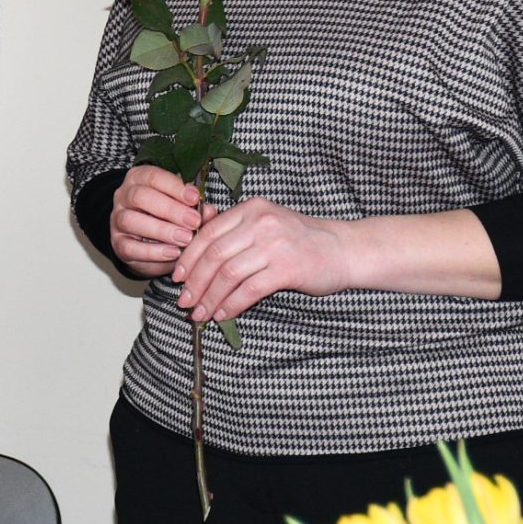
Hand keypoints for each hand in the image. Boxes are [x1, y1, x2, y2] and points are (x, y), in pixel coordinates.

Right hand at [110, 165, 206, 278]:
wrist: (147, 244)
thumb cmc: (168, 218)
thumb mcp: (182, 209)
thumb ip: (196, 209)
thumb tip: (209, 210)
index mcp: (139, 179)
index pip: (153, 176)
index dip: (174, 187)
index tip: (194, 198)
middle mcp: (124, 196)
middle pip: (140, 196)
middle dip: (170, 209)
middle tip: (193, 221)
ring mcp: (117, 220)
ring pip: (131, 220)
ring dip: (162, 230)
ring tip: (186, 238)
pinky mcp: (118, 244)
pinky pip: (130, 247)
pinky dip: (153, 252)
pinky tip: (173, 253)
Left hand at [173, 199, 355, 323]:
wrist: (344, 249)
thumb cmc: (300, 239)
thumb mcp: (265, 223)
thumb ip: (233, 229)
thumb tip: (193, 244)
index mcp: (251, 209)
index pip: (207, 234)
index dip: (188, 257)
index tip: (177, 277)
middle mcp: (260, 223)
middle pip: (214, 255)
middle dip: (194, 282)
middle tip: (184, 301)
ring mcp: (275, 245)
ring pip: (228, 274)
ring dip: (210, 297)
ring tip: (200, 313)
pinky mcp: (288, 269)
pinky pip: (249, 290)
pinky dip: (232, 304)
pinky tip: (223, 314)